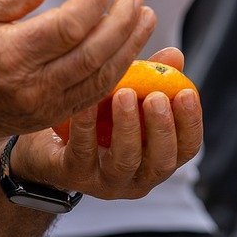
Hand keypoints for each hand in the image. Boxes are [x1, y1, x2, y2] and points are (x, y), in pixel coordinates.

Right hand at [0, 0, 154, 144]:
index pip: (66, 27)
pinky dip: (120, 70)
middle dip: (121, 23)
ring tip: (146, 18)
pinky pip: (97, 94)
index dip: (93, 1)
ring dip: (130, 46)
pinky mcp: (56, 117)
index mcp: (10, 54)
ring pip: (102, 77)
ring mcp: (47, 105)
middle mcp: (32, 85)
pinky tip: (131, 46)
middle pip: (92, 53)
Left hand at [8, 47, 204, 199]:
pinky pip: (82, 151)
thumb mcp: (127, 95)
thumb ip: (152, 78)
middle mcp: (136, 176)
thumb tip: (174, 56)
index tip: (187, 92)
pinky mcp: (73, 174)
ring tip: (125, 93)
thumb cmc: (97, 117)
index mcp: (157, 157)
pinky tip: (88, 101)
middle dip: (162, 128)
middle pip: (162, 162)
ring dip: (127, 126)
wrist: (45, 141)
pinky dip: (86, 125)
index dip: (191, 123)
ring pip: (124, 161)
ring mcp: (104, 181)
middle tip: (156, 97)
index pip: (187, 148)